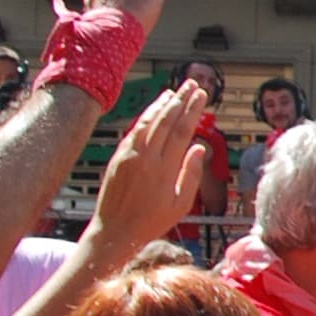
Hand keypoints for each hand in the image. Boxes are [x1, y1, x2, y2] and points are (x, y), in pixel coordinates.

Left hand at [86, 80, 209, 263]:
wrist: (114, 231)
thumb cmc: (150, 222)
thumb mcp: (180, 205)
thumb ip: (191, 174)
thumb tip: (199, 148)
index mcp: (164, 169)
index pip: (182, 130)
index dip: (192, 110)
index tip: (201, 96)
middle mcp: (146, 157)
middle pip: (166, 120)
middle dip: (180, 100)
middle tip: (192, 85)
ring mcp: (129, 155)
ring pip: (148, 122)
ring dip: (162, 104)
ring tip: (173, 92)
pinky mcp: (118, 157)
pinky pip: (134, 130)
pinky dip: (145, 117)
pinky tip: (153, 110)